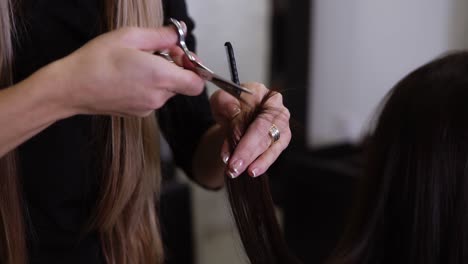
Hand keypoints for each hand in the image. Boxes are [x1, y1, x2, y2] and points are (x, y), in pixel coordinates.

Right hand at [52, 26, 203, 116]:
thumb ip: (161, 36)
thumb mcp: (129, 36)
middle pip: (182, 85)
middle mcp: (158, 97)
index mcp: (160, 77)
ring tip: (138, 64)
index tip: (180, 56)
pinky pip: (153, 98)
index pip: (197, 83)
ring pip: (167, 92)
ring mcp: (148, 108)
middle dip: (175, 69)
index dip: (193, 68)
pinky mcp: (138, 113)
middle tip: (157, 53)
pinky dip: (148, 88)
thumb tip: (177, 35)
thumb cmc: (96, 61)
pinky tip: (130, 77)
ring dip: (160, 78)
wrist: (72, 88)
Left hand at [210, 82, 291, 177]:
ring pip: (271, 144)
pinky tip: (252, 170)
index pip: (254, 112)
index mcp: (260, 92)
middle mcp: (275, 107)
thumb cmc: (230, 106)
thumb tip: (233, 110)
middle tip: (234, 166)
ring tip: (240, 170)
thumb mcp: (220, 101)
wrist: (233, 116)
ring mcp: (281, 123)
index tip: (229, 146)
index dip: (241, 131)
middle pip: (264, 131)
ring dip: (255, 160)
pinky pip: (275, 152)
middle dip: (247, 151)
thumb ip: (224, 102)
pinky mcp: (282, 139)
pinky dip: (262, 163)